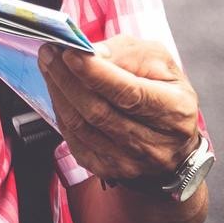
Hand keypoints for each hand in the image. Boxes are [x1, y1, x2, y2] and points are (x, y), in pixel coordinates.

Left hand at [38, 34, 200, 182]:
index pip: (130, 94)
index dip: (96, 74)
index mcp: (175, 112)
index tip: (70, 53)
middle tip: (49, 53)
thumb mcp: (158, 61)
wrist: (172, 138)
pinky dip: (60, 112)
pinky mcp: (109, 170)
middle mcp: (156, 144)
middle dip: (67, 78)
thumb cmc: (164, 91)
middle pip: (99, 112)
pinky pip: (74, 140)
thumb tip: (92, 53)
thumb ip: (127, 52)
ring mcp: (131, 162)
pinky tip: (57, 91)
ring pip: (82, 126)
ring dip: (58, 92)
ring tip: (48, 66)